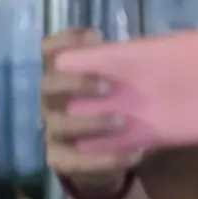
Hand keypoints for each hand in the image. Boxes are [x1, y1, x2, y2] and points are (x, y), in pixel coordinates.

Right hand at [41, 28, 142, 187]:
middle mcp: (52, 101)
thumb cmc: (116, 109)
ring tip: (123, 121)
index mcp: (64, 77)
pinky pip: (77, 162)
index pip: (50, 51)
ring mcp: (54, 132)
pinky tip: (132, 154)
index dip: (65, 41)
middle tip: (108, 86)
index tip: (93, 37)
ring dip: (92, 122)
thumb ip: (123, 68)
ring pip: (60, 124)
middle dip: (76, 83)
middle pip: (48, 86)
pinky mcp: (61, 161)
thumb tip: (149, 49)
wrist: (110, 158)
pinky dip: (105, 159)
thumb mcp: (122, 86)